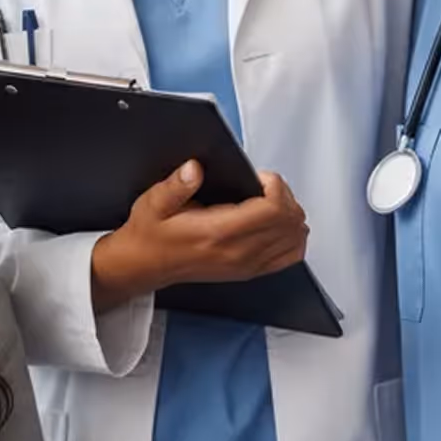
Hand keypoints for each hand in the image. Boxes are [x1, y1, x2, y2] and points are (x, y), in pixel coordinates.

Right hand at [92, 160, 308, 307]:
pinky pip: (290, 256)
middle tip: (265, 186)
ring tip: (271, 202)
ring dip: (290, 215)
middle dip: (285, 196)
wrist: (145, 265)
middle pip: (290, 222)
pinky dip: (293, 237)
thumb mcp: (153, 203)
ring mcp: (247, 265)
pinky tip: (278, 225)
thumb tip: (194, 168)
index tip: (258, 177)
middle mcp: (238, 252)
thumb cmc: (152, 236)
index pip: (272, 209)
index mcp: (218, 232)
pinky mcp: (249, 271)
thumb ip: (175, 185)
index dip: (275, 186)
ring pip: (295, 238)